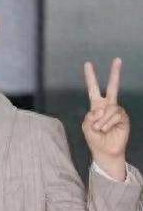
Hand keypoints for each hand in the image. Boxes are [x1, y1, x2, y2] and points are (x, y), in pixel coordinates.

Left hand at [82, 58, 128, 179]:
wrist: (104, 151)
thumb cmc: (94, 137)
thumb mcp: (86, 124)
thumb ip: (91, 115)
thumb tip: (101, 110)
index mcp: (96, 105)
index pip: (93, 88)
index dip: (90, 76)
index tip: (88, 64)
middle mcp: (107, 105)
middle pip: (112, 87)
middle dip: (115, 73)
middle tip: (117, 59)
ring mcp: (117, 111)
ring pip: (110, 108)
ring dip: (102, 120)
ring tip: (99, 129)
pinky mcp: (124, 118)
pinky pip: (115, 115)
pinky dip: (108, 122)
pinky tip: (105, 129)